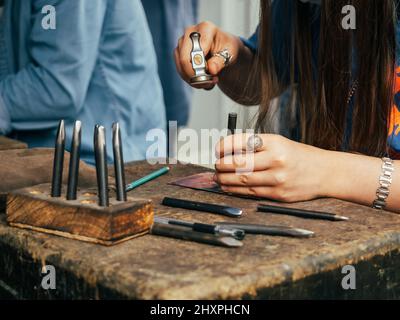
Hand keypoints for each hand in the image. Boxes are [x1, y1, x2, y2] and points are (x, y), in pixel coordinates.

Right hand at [174, 21, 242, 89]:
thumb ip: (220, 61)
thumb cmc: (227, 49)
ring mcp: (182, 42)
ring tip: (208, 82)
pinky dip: (190, 79)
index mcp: (205, 28)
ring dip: (194, 79)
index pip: (197, 50)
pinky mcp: (178, 52)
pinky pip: (180, 70)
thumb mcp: (230, 54)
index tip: (214, 76)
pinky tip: (202, 80)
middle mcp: (190, 32)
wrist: (224, 50)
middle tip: (209, 83)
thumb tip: (211, 69)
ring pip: (181, 66)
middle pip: (184, 59)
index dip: (203, 67)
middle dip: (195, 76)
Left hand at [213, 134, 331, 201]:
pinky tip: (228, 188)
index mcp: (274, 142)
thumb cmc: (298, 156)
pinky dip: (236, 191)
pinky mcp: (278, 194)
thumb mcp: (279, 143)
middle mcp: (276, 159)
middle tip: (216, 166)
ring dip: (224, 180)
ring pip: (241, 180)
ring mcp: (277, 178)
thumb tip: (228, 152)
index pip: (241, 141)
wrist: (325, 172)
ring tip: (218, 178)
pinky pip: (251, 193)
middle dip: (221, 165)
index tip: (217, 150)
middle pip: (238, 163)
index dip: (224, 146)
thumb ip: (256, 147)